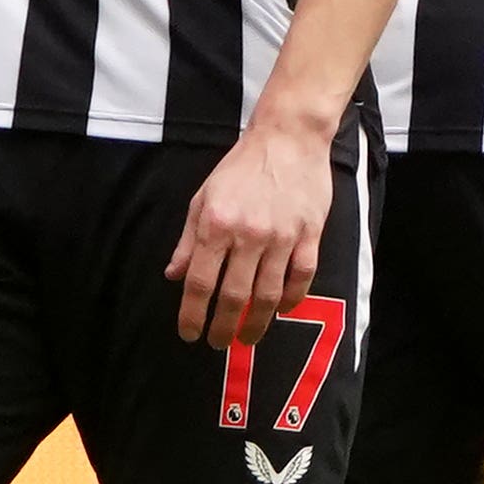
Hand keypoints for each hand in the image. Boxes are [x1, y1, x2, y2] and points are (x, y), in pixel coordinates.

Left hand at [166, 114, 330, 347]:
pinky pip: (301, 278)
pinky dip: (291, 300)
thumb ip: (188, 241)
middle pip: (234, 296)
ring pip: (269, 294)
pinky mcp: (310, 235)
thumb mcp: (203, 199)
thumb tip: (174, 275)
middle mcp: (248, 235)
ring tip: (247, 337)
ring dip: (257, 322)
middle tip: (218, 343)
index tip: (189, 334)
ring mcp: (282, 237)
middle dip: (223, 327)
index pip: (199, 282)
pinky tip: (282, 311)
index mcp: (216, 225)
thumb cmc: (239, 168)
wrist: (287, 139)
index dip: (192, 314)